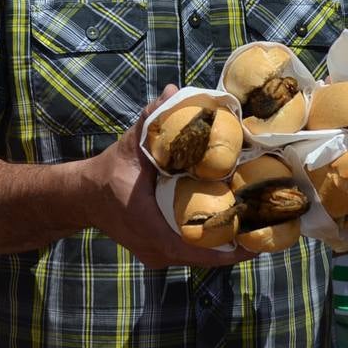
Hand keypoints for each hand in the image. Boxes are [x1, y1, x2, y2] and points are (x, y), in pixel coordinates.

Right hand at [82, 85, 254, 269]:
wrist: (82, 197)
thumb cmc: (108, 173)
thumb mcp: (129, 144)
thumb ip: (152, 120)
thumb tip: (173, 91)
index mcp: (152, 228)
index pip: (198, 249)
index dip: (230, 250)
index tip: (257, 242)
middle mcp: (156, 250)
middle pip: (204, 256)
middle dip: (235, 246)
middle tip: (264, 228)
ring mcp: (156, 255)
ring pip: (197, 255)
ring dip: (223, 245)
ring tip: (254, 228)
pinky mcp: (156, 253)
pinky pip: (189, 251)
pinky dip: (208, 241)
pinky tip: (230, 227)